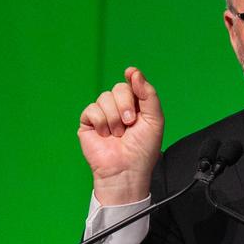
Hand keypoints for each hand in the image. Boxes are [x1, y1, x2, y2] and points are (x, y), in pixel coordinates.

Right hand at [77, 66, 163, 204]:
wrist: (126, 170)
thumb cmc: (142, 151)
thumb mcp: (155, 120)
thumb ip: (148, 94)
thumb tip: (135, 72)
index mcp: (136, 107)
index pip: (133, 84)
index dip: (133, 78)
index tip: (131, 74)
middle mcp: (119, 109)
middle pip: (118, 88)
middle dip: (125, 104)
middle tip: (129, 123)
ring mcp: (103, 115)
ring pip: (104, 98)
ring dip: (114, 118)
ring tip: (118, 134)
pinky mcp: (88, 123)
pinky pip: (91, 109)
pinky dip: (101, 122)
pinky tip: (105, 135)